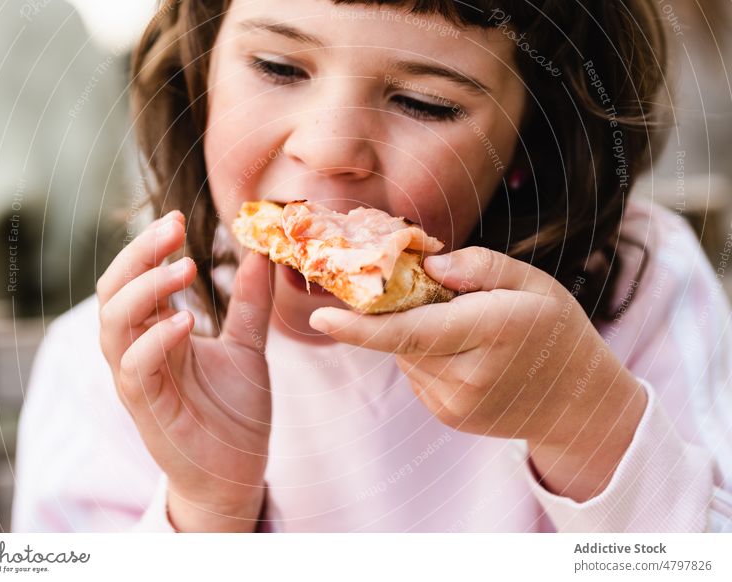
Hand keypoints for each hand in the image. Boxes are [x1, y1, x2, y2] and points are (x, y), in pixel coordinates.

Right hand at [97, 211, 274, 529]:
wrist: (237, 472)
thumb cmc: (233, 412)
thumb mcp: (248, 348)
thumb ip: (249, 305)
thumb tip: (259, 255)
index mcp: (157, 332)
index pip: (137, 278)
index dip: (149, 247)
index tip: (178, 220)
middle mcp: (139, 350)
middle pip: (114, 290)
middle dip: (139, 254)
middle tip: (172, 227)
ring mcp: (138, 379)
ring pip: (113, 323)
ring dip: (144, 289)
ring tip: (184, 268)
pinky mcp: (145, 408)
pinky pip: (134, 366)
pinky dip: (154, 339)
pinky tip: (183, 322)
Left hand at [309, 247, 646, 500]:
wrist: (577, 403)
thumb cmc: (555, 330)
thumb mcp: (534, 282)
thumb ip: (480, 265)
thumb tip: (427, 266)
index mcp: (495, 331)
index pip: (414, 331)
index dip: (362, 326)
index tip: (320, 316)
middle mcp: (471, 375)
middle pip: (403, 335)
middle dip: (399, 308)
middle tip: (432, 292)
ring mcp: (457, 403)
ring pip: (405, 354)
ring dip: (416, 332)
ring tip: (463, 327)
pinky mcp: (448, 415)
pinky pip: (416, 372)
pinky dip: (425, 354)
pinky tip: (463, 352)